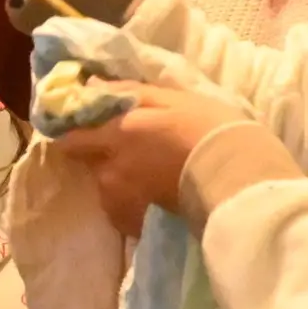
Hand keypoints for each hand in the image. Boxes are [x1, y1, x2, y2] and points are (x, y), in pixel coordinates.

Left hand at [53, 83, 254, 229]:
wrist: (236, 174)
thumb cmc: (207, 128)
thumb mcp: (170, 98)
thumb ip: (126, 93)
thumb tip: (92, 86)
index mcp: (115, 135)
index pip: (71, 140)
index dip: (74, 134)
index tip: (85, 130)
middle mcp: (109, 170)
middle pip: (91, 164)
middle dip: (102, 157)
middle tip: (131, 152)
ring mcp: (120, 200)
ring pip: (106, 188)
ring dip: (119, 181)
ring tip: (148, 175)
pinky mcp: (135, 223)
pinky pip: (120, 211)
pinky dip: (130, 204)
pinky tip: (152, 196)